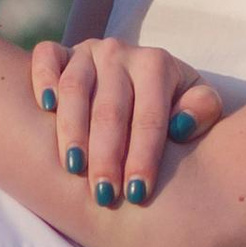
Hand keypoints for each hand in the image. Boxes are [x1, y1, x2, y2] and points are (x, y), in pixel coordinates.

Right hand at [29, 38, 225, 205]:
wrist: (141, 75)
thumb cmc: (171, 101)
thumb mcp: (197, 102)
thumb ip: (202, 110)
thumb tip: (182, 125)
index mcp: (156, 64)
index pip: (150, 116)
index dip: (144, 156)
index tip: (138, 194)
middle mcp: (120, 53)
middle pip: (110, 109)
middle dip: (107, 155)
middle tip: (104, 194)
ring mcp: (87, 51)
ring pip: (75, 88)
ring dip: (72, 130)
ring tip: (73, 167)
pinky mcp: (60, 52)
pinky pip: (47, 58)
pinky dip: (44, 79)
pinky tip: (46, 108)